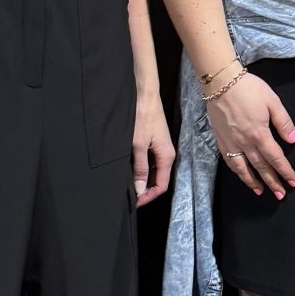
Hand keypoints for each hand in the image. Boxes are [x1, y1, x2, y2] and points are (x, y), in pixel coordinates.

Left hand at [133, 92, 174, 206]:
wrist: (145, 93)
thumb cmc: (142, 116)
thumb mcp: (138, 144)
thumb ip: (140, 168)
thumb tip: (141, 188)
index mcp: (167, 156)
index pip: (161, 185)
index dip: (148, 196)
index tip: (134, 202)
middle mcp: (167, 154)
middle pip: (159, 180)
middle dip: (145, 190)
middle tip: (129, 196)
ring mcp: (161, 148)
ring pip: (154, 171)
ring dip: (142, 180)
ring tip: (127, 185)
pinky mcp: (154, 142)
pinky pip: (150, 162)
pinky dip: (142, 169)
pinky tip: (130, 170)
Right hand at [207, 71, 294, 196]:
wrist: (220, 82)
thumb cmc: (248, 88)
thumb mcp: (272, 101)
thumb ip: (284, 122)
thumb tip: (294, 139)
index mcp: (260, 134)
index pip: (276, 158)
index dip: (285, 171)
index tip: (293, 181)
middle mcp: (245, 143)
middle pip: (261, 167)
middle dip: (272, 182)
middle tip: (280, 194)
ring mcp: (231, 143)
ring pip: (243, 168)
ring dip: (253, 182)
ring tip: (261, 191)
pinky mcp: (221, 140)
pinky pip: (229, 161)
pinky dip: (237, 171)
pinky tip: (242, 175)